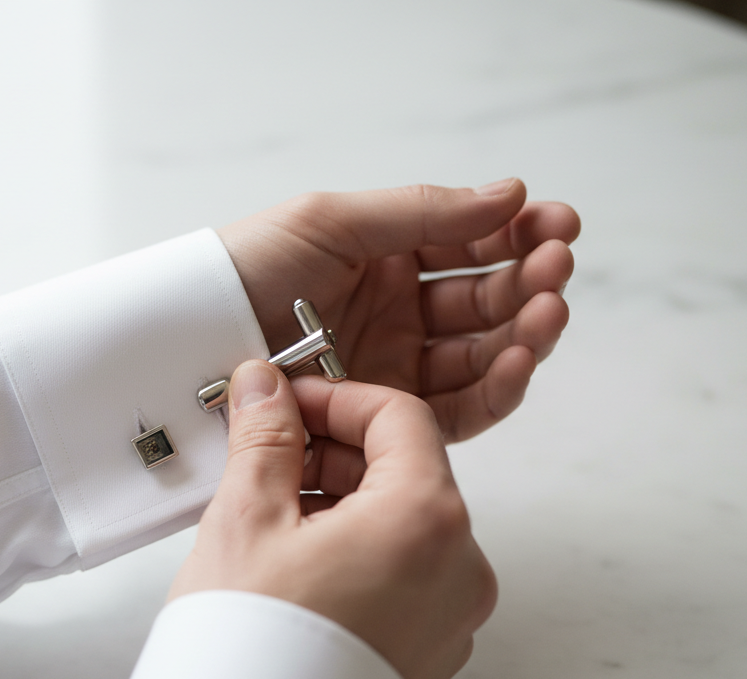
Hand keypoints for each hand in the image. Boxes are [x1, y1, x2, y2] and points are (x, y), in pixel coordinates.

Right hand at [170, 361, 496, 678]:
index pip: (400, 416)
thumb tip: (265, 389)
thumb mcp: (248, 518)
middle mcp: (459, 568)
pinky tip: (296, 563)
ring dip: (342, 501)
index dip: (336, 397)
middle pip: (406, 470)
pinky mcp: (430, 650)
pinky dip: (357, 550)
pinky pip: (403, 573)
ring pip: (402, 523)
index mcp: (427, 521)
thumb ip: (265, 438)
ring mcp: (451, 616)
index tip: (290, 404)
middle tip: (269, 456)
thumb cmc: (255, 654)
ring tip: (271, 516)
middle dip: (333, 452)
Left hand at [218, 179, 579, 441]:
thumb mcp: (331, 222)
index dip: (516, 236)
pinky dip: (497, 386)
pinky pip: (458, 406)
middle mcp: (396, 313)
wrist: (188, 345)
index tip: (558, 225)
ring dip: (524, 333)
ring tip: (548, 312)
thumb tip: (510, 193)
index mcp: (383, 257)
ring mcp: (394, 366)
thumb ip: (422, 212)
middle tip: (556, 269)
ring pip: (481, 354)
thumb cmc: (246, 270)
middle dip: (527, 282)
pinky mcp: (387, 418)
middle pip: (483, 301)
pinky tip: (521, 360)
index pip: (468, 246)